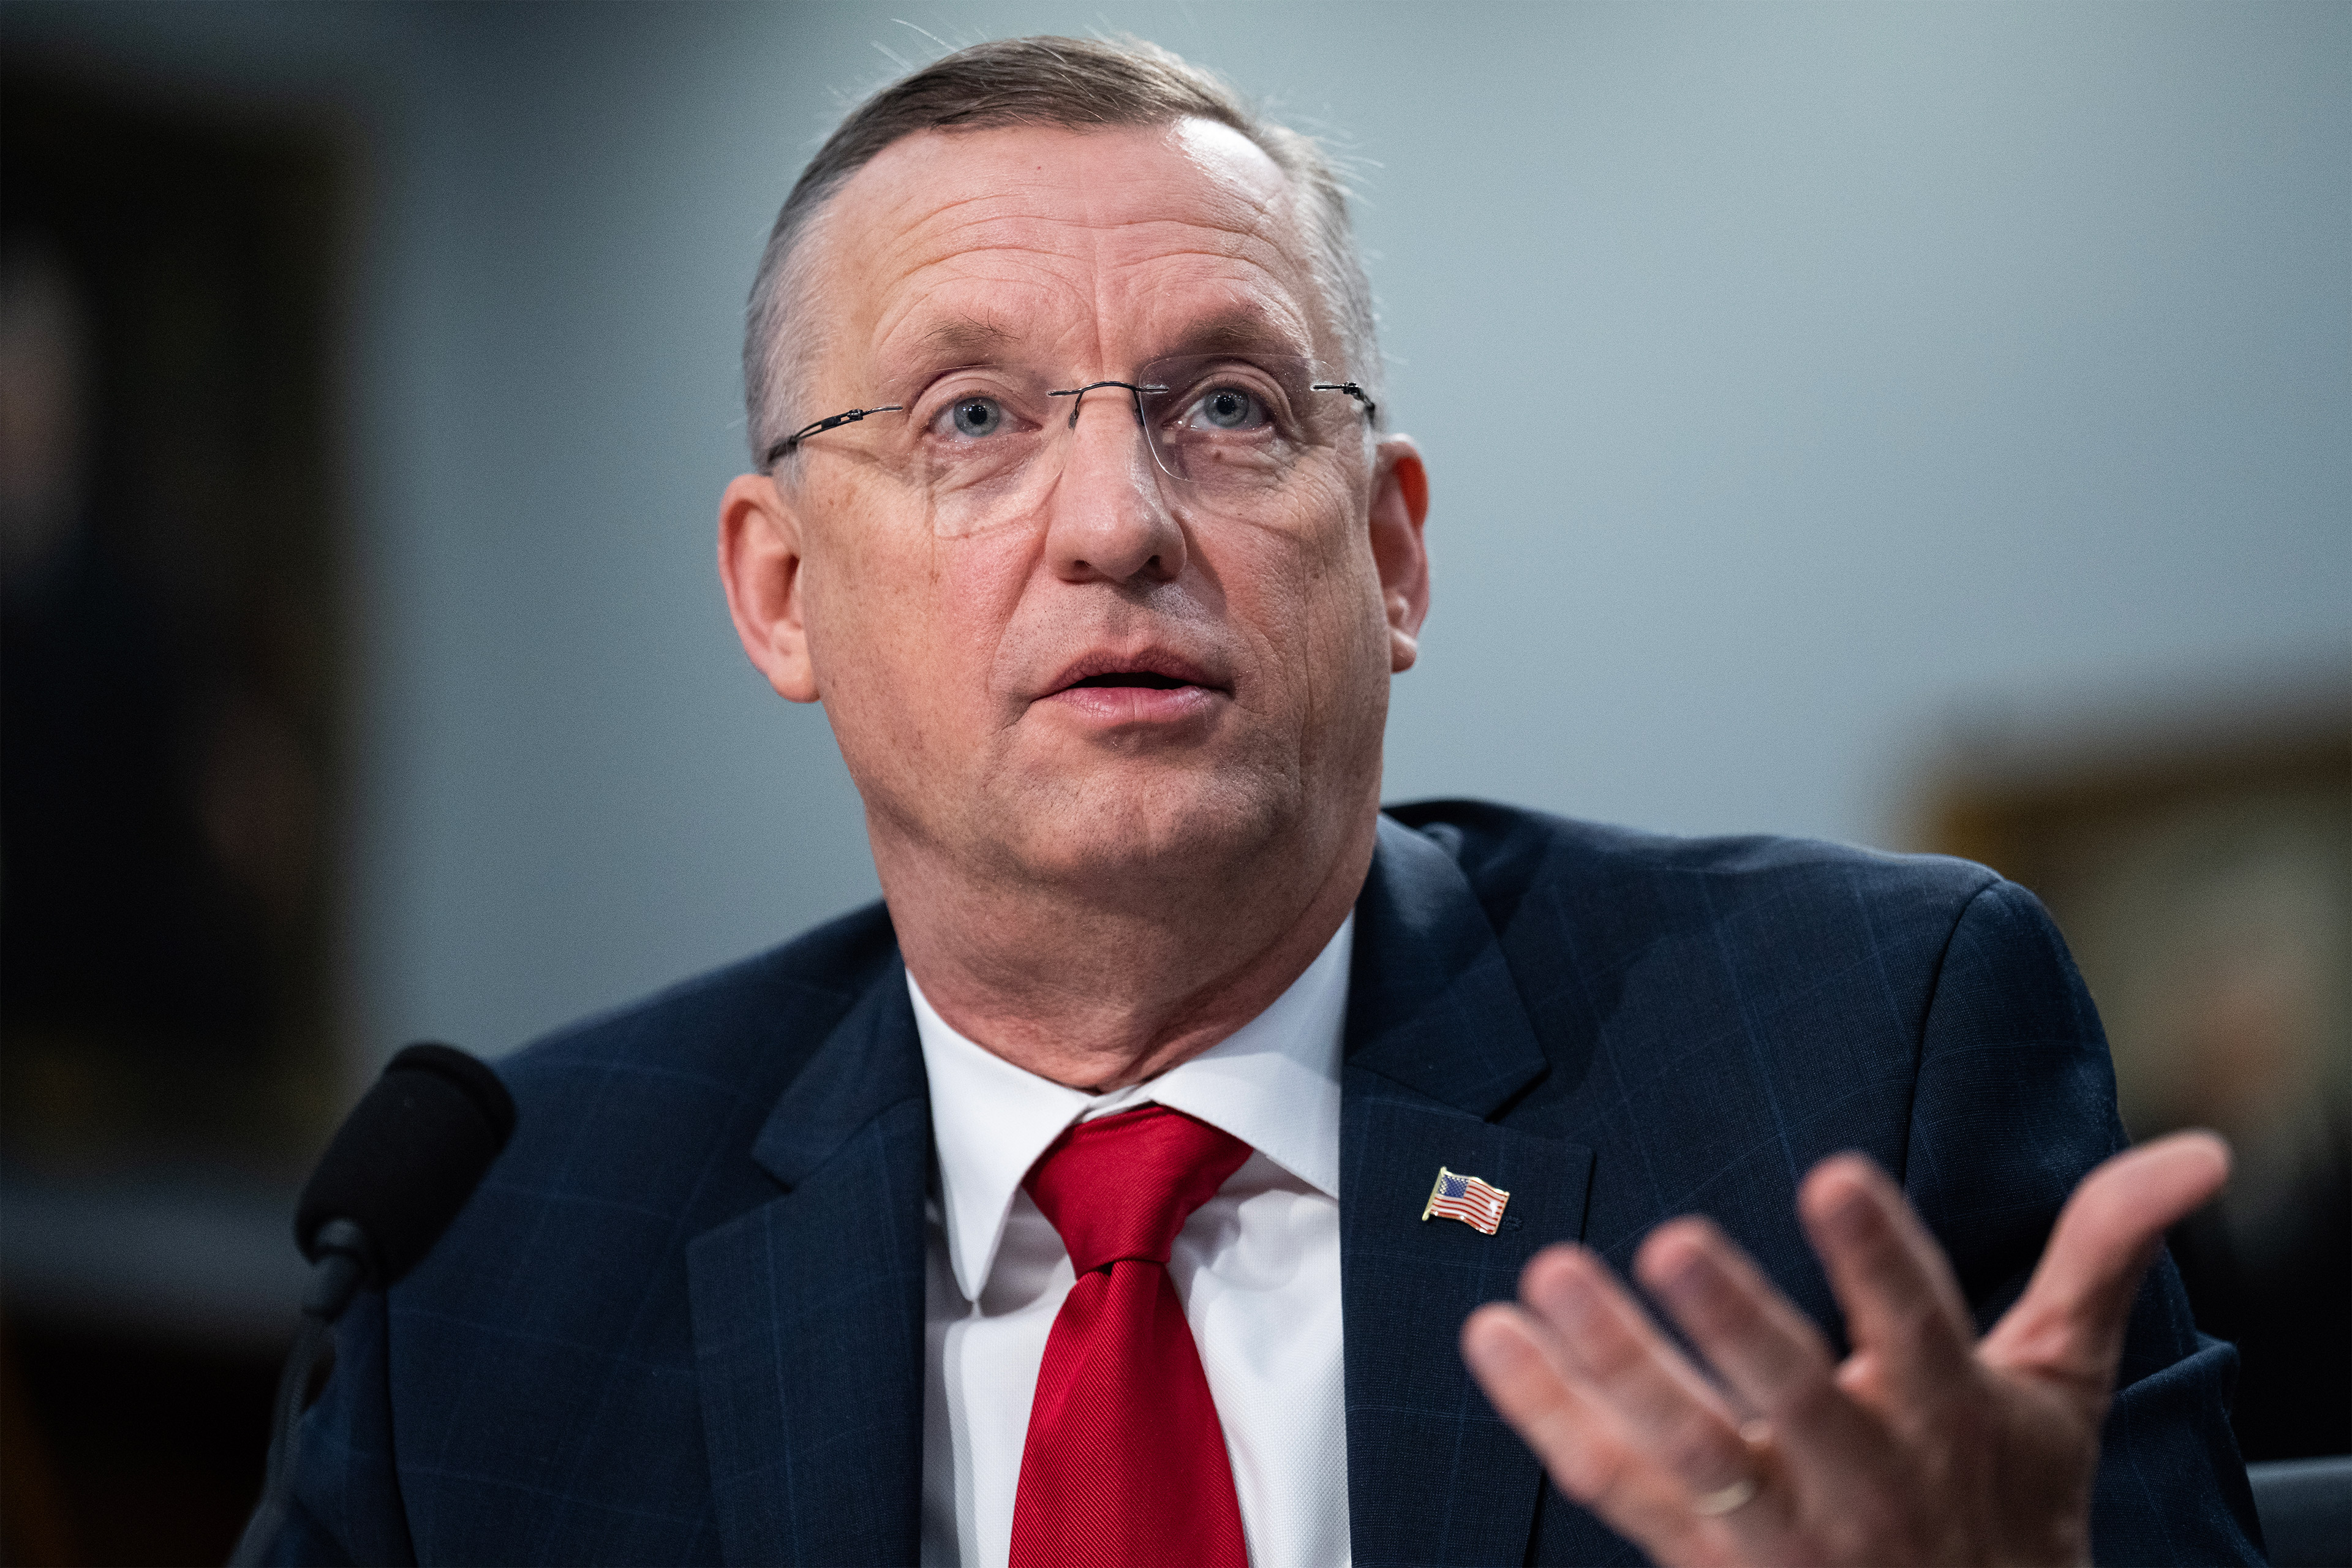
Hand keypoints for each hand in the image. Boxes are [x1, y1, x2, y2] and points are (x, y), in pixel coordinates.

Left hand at [1461, 1132, 2228, 1567]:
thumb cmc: (2006, 1496)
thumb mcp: (2058, 1385)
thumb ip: (2100, 1256)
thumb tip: (2197, 1149)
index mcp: (1948, 1417)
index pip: (1919, 1327)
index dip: (1880, 1256)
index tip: (1833, 1175)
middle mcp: (1862, 1479)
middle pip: (1791, 1401)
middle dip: (1733, 1326)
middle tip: (1667, 1241)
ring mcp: (1777, 1533)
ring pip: (1684, 1452)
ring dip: (1608, 1364)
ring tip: (1541, 1278)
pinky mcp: (1702, 1562)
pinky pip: (1613, 1487)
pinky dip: (1547, 1414)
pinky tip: (1491, 1338)